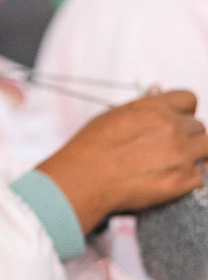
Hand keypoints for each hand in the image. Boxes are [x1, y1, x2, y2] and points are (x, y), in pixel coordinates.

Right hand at [37, 90, 207, 230]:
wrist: (84, 180)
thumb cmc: (89, 149)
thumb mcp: (112, 116)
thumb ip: (143, 112)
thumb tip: (156, 111)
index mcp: (154, 108)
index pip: (189, 99)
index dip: (183, 112)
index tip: (177, 121)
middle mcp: (172, 127)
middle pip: (198, 127)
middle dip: (186, 137)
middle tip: (164, 150)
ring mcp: (181, 153)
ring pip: (206, 149)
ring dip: (193, 155)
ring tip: (170, 164)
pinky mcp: (184, 180)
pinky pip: (200, 175)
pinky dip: (187, 179)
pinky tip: (165, 180)